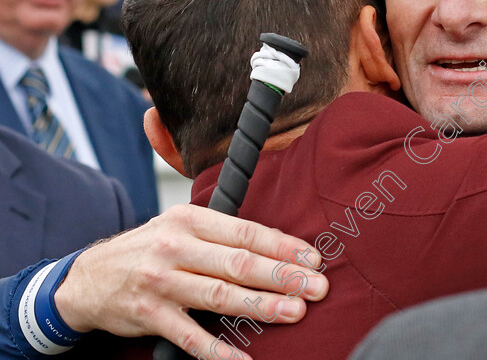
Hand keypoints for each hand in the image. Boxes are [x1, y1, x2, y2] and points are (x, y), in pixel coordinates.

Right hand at [54, 204, 327, 359]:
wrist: (88, 278)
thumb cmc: (149, 248)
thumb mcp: (181, 227)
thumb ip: (222, 235)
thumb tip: (278, 248)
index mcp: (189, 220)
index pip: (246, 232)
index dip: (282, 246)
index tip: (313, 259)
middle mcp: (175, 247)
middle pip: (239, 263)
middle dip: (283, 276)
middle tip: (316, 286)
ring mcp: (161, 282)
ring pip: (220, 296)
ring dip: (262, 306)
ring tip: (294, 312)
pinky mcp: (149, 315)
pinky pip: (190, 338)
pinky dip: (219, 352)